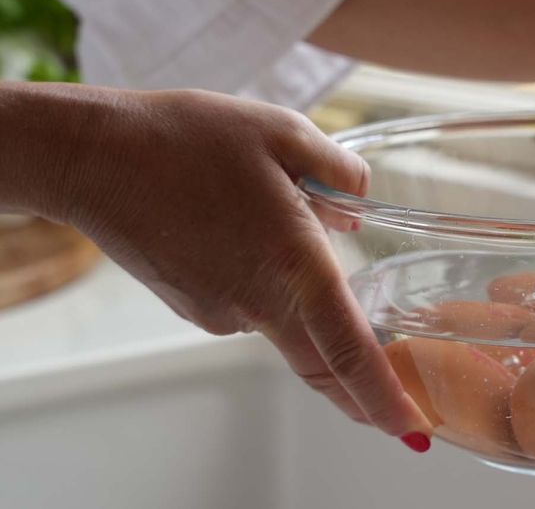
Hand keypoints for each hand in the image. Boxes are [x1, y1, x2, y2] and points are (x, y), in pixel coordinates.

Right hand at [40, 86, 432, 447]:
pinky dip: (262, 279)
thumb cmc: (185, 140)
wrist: (92, 157)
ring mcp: (222, 313)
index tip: (413, 430)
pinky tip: (241, 226)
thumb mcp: (285, 132)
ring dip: (299, 292)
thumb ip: (339, 172)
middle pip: (323, 366)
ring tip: (273, 217)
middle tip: (397, 408)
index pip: (350, 354)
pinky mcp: (194, 308)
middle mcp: (259, 304)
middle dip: (362, 394)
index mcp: (295, 267)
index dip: (385, 399)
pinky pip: (249, 303)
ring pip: (285, 319)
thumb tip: (355, 206)